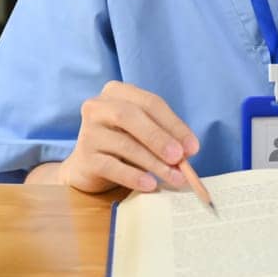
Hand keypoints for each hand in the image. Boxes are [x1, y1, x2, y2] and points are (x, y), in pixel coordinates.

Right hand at [53, 81, 200, 194]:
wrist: (89, 167)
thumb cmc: (122, 144)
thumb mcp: (143, 134)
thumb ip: (164, 136)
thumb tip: (188, 151)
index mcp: (117, 92)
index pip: (150, 103)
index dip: (174, 124)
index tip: (193, 147)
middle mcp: (98, 106)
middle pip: (132, 117)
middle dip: (160, 138)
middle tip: (179, 158)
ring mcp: (88, 131)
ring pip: (124, 144)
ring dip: (153, 162)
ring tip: (173, 177)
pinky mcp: (84, 157)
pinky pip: (111, 166)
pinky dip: (133, 176)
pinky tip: (149, 184)